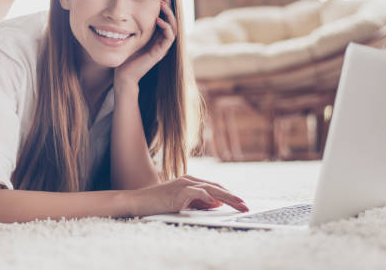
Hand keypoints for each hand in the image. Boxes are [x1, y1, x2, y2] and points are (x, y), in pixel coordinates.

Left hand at [114, 0, 176, 86]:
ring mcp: (162, 46)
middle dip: (169, 4)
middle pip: (172, 19)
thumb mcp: (130, 34)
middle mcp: (162, 40)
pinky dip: (166, 27)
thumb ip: (133, 23)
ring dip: (169, 14)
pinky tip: (158, 19)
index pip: (166, 16)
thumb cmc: (125, 54)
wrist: (123, 74)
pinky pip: (169, 37)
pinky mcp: (160, 53)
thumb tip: (128, 6)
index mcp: (156, 35)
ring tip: (162, 4)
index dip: (165, 3)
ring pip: (174, 27)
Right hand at [128, 174, 248, 216]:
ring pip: (210, 189)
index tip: (241, 203)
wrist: (139, 201)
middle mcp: (189, 180)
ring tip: (239, 204)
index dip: (230, 195)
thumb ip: (199, 202)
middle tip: (246, 206)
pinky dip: (207, 197)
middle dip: (233, 197)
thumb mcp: (183, 203)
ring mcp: (183, 184)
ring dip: (227, 197)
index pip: (215, 187)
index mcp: (191, 182)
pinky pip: (196, 192)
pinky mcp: (177, 192)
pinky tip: (216, 203)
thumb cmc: (159, 203)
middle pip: (216, 187)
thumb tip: (217, 204)